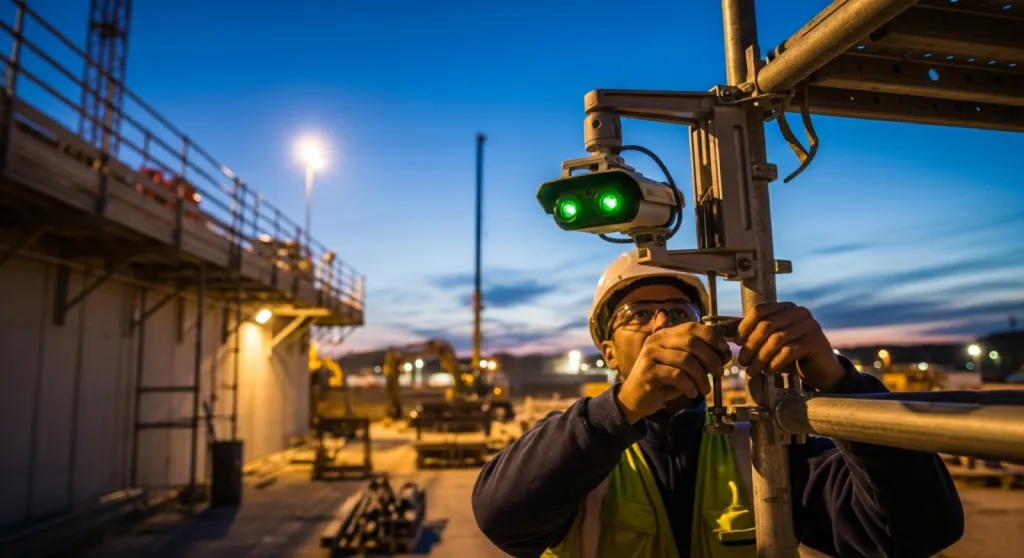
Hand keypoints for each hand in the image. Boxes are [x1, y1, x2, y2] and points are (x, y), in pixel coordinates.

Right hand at [615, 322, 732, 423]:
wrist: (636, 398)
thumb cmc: (663, 381)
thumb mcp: (683, 366)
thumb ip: (700, 356)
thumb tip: (726, 352)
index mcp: (665, 334)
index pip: (692, 327)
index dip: (712, 337)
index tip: (725, 351)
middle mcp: (656, 341)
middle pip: (691, 342)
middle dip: (711, 358)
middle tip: (719, 373)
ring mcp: (650, 355)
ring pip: (686, 360)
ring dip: (701, 377)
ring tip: (705, 389)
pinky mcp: (648, 372)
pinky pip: (677, 376)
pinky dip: (689, 385)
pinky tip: (692, 393)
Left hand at [736, 302, 845, 389]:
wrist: (820, 370)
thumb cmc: (792, 355)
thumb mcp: (772, 342)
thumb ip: (756, 335)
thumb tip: (730, 336)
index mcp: (786, 307)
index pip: (759, 310)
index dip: (745, 326)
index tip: (737, 343)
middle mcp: (799, 312)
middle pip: (766, 325)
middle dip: (750, 346)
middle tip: (742, 362)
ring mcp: (810, 325)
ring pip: (776, 339)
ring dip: (760, 358)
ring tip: (752, 371)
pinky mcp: (816, 341)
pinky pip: (789, 351)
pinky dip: (775, 363)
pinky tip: (769, 372)